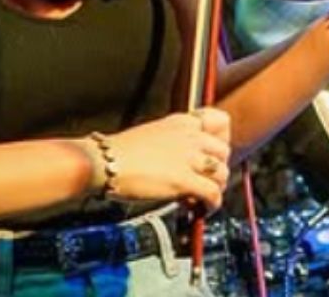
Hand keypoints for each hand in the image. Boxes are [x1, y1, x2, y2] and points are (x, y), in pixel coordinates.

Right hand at [98, 107, 231, 210]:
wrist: (105, 161)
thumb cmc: (120, 152)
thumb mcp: (154, 134)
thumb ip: (174, 143)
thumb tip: (184, 163)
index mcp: (182, 122)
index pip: (221, 120)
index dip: (221, 140)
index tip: (214, 155)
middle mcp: (190, 136)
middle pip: (224, 151)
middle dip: (220, 168)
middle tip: (208, 180)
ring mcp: (188, 157)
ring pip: (222, 173)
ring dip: (217, 187)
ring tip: (205, 197)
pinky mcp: (183, 180)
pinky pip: (212, 192)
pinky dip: (213, 203)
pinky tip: (205, 208)